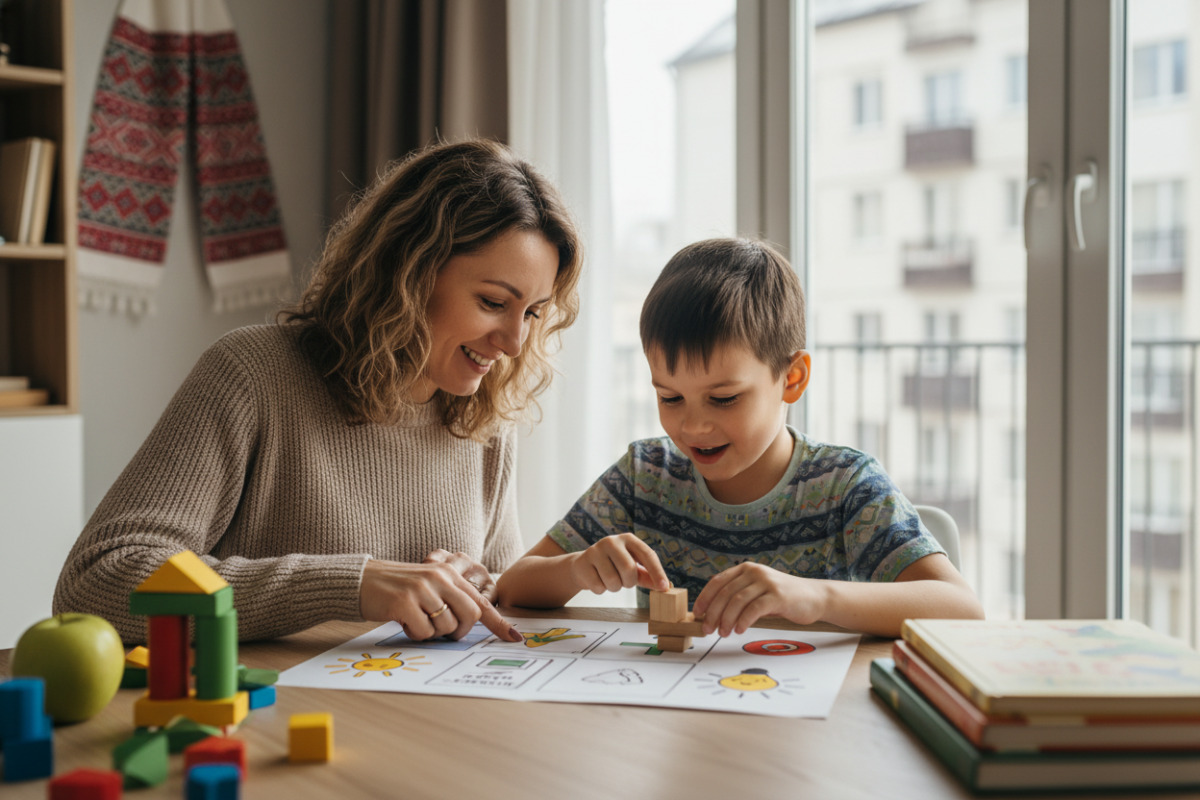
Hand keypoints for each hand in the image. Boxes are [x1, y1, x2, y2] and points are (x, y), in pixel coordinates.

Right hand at [359, 555, 520, 642]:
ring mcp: (422, 589)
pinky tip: (403, 621)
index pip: (480, 601)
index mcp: (449, 574)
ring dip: (432, 633)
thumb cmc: (397, 588)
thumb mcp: (429, 585)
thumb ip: (450, 597)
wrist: (361, 580)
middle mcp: (439, 578)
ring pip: (445, 627)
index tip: (514, 638)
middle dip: (459, 632)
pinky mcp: (405, 602)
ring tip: (415, 620)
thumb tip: (471, 623)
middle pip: (470, 616)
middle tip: (442, 632)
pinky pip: (423, 632)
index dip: (498, 622)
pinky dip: (415, 634)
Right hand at [570, 533, 669, 594]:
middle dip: (629, 582)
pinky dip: (601, 590)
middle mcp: (612, 541)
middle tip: (624, 582)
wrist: (584, 566)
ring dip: (614, 587)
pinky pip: (598, 586)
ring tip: (610, 580)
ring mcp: (596, 550)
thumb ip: (648, 576)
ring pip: (613, 580)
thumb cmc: (613, 566)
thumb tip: (665, 587)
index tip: (664, 587)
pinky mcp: (583, 562)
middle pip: (629, 569)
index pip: (647, 554)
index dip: (657, 572)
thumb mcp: (633, 568)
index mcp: (628, 539)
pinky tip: (597, 580)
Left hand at [692, 562, 828, 635]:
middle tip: (708, 629)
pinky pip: (754, 608)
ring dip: (726, 619)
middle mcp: (755, 572)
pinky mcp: (778, 596)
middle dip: (713, 613)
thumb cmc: (783, 598)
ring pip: (737, 601)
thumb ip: (739, 596)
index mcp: (746, 569)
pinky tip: (739, 630)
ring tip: (723, 633)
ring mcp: (767, 582)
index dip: (705, 598)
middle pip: (725, 593)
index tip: (697, 613)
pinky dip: (744, 621)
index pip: (717, 582)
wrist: (815, 597)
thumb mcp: (757, 591)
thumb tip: (713, 613)